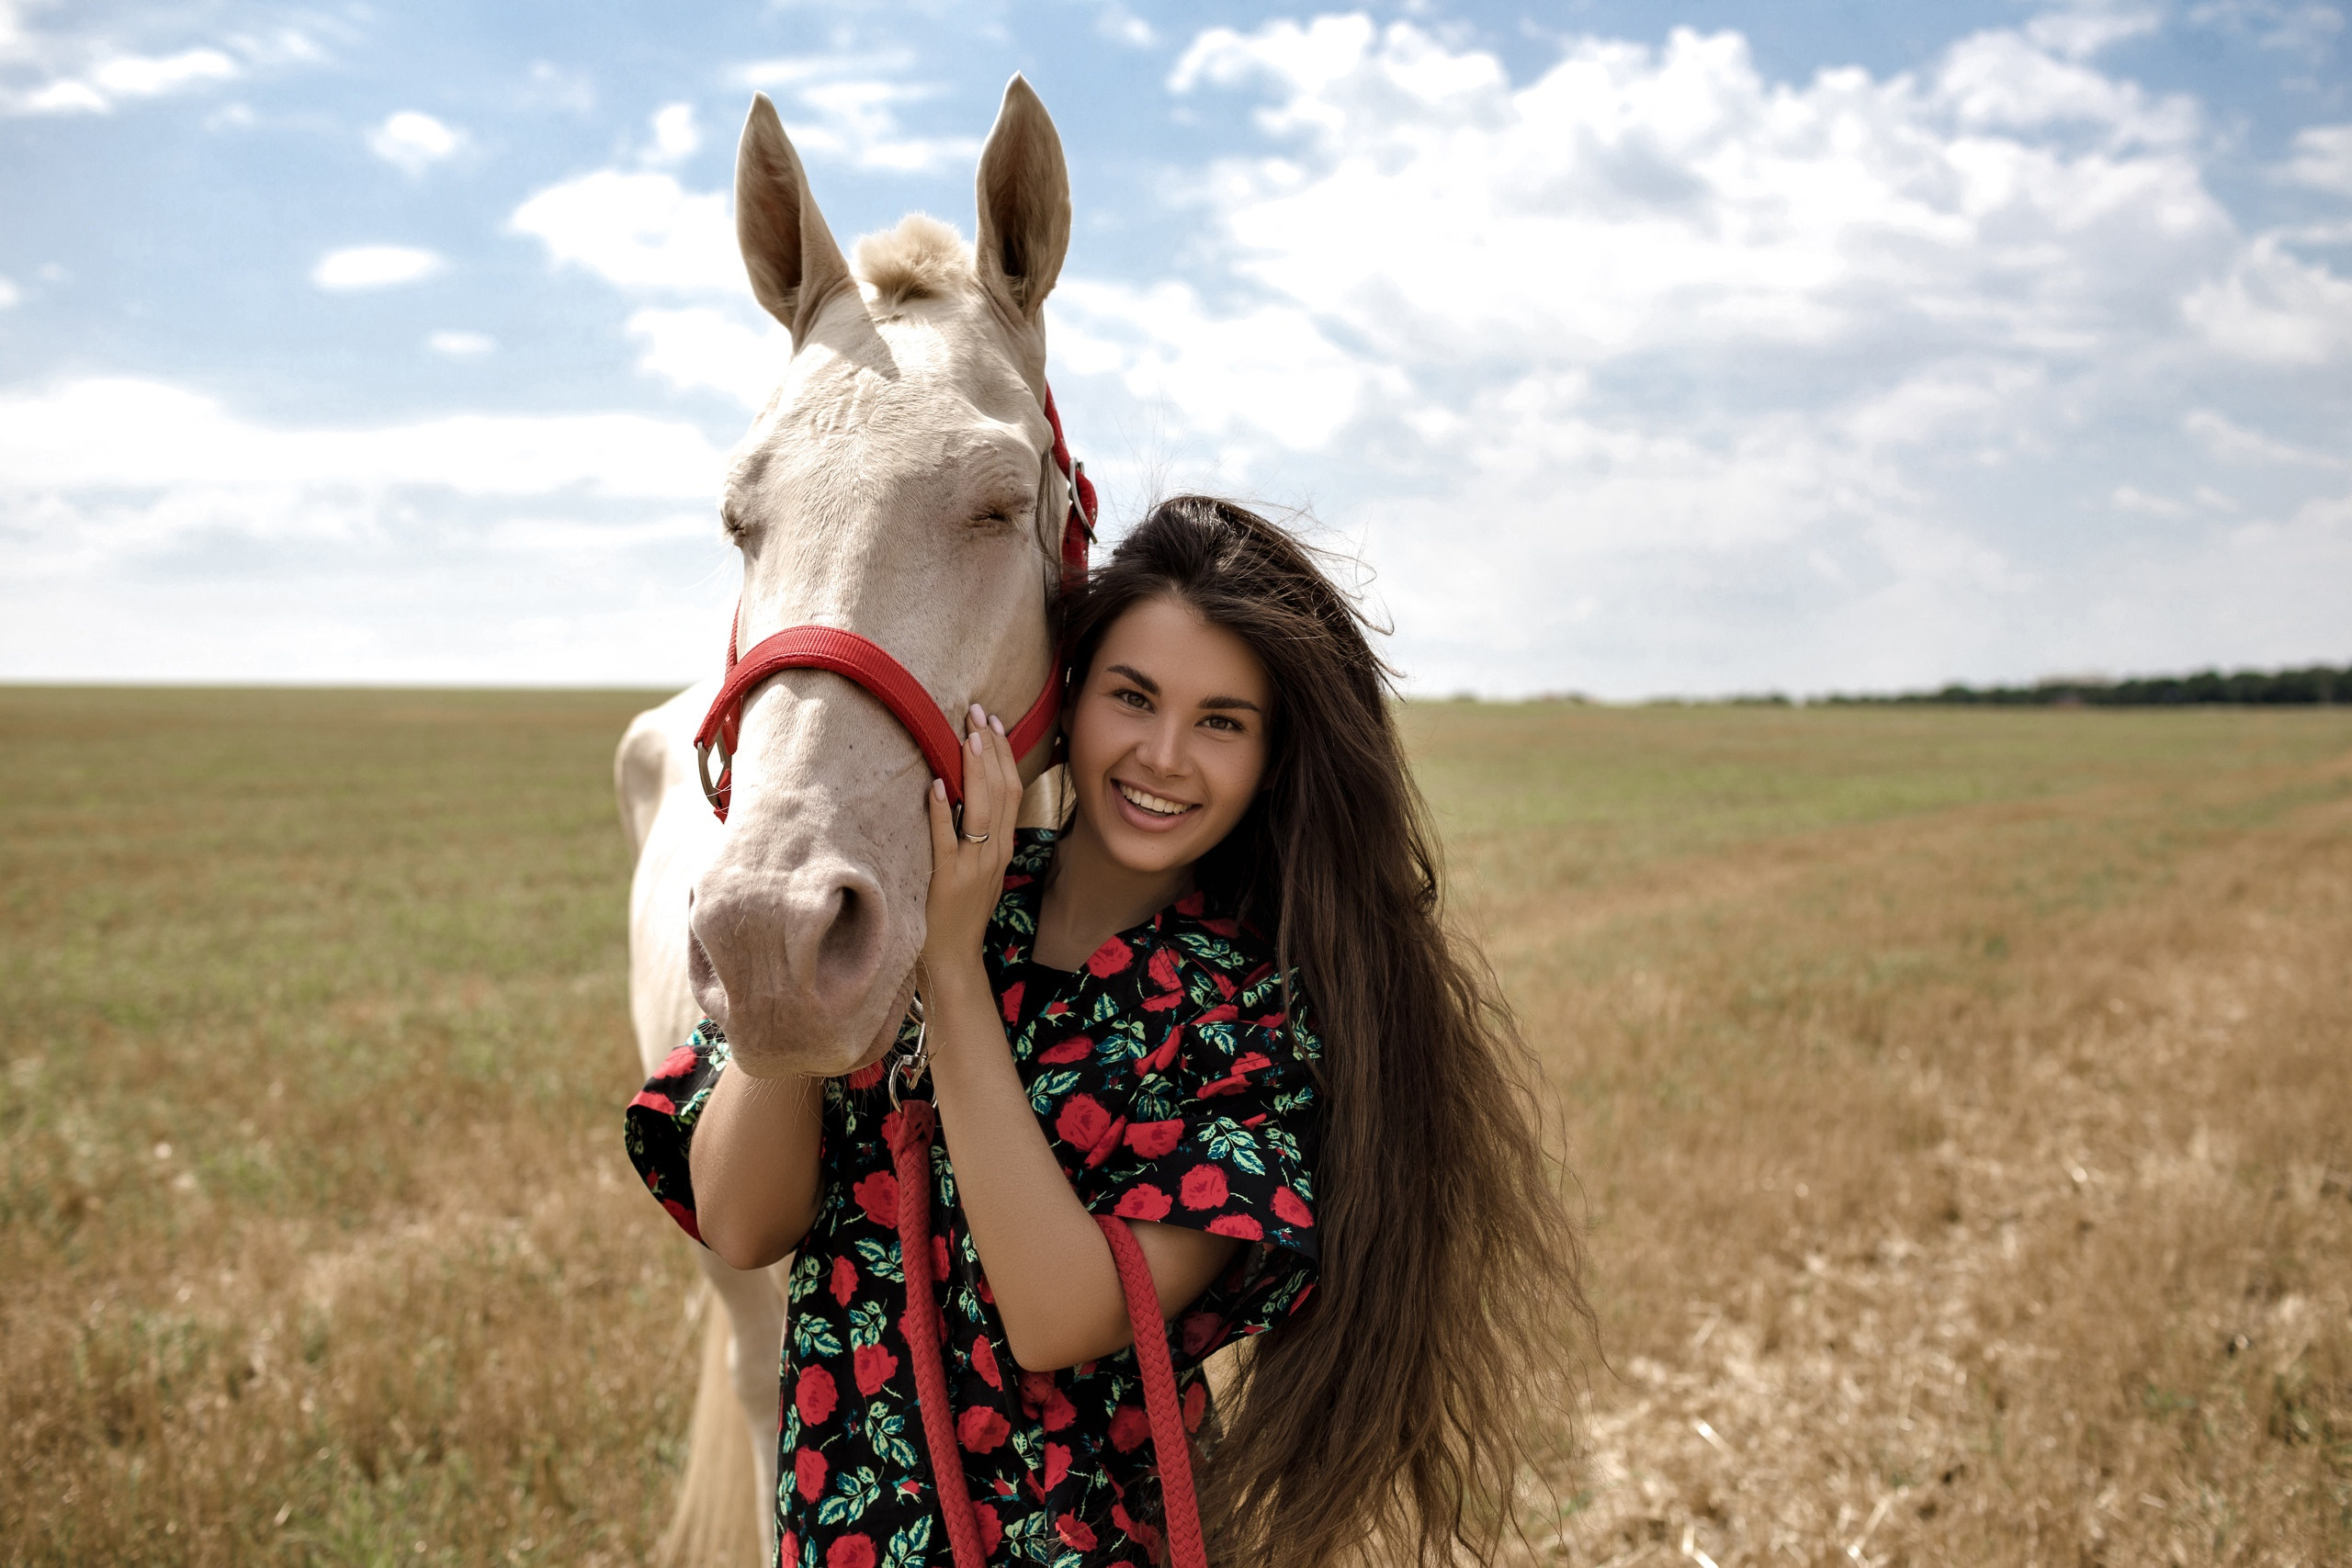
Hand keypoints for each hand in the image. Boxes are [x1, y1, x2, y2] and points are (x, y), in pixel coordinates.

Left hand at [921, 705, 1021, 988]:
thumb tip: (964, 792)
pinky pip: (946, 840)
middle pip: (1002, 791)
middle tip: (977, 714)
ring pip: (983, 810)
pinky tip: (936, 785)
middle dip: (991, 749)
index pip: (1012, 789)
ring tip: (966, 737)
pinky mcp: (948, 879)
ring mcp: (973, 866)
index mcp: (1003, 846)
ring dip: (975, 770)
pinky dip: (943, 810)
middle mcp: (994, 852)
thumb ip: (979, 834)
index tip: (992, 722)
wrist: (954, 957)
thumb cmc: (960, 911)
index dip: (1004, 754)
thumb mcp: (980, 868)